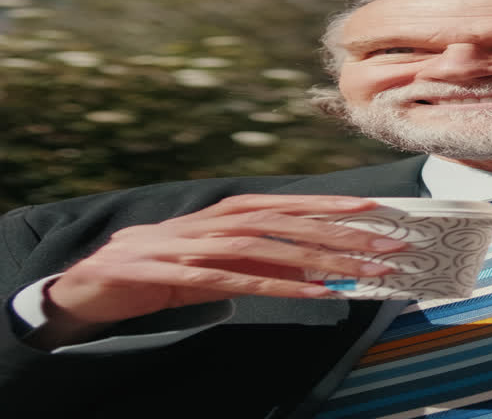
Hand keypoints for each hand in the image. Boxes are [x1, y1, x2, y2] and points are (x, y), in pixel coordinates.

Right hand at [39, 195, 407, 340]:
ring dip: (324, 260)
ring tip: (366, 271)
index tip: (378, 209)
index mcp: (231, 211)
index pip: (292, 203)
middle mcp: (219, 221)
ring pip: (273, 249)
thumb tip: (317, 264)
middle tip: (391, 245)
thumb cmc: (168, 265)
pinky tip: (319, 293)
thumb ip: (264, 257)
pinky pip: (242, 282)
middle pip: (292, 224)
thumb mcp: (222, 259)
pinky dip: (284, 287)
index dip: (334, 205)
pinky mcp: (180, 274)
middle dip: (345, 234)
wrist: (95, 278)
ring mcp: (198, 245)